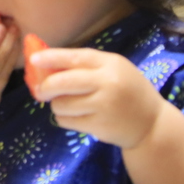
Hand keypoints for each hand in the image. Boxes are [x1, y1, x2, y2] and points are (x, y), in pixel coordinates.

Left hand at [30, 48, 165, 149]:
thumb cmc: (127, 91)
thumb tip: (47, 64)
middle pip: (62, 82)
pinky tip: (77, 117)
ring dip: (57, 105)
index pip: (75, 58)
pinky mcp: (99, 126)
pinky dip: (64, 119)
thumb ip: (86, 66)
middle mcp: (107, 83)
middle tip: (40, 91)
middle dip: (45, 86)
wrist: (151, 124)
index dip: (51, 57)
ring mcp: (103, 106)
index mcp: (110, 64)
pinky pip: (66, 121)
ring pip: (61, 104)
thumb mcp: (113, 70)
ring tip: (70, 105)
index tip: (33, 59)